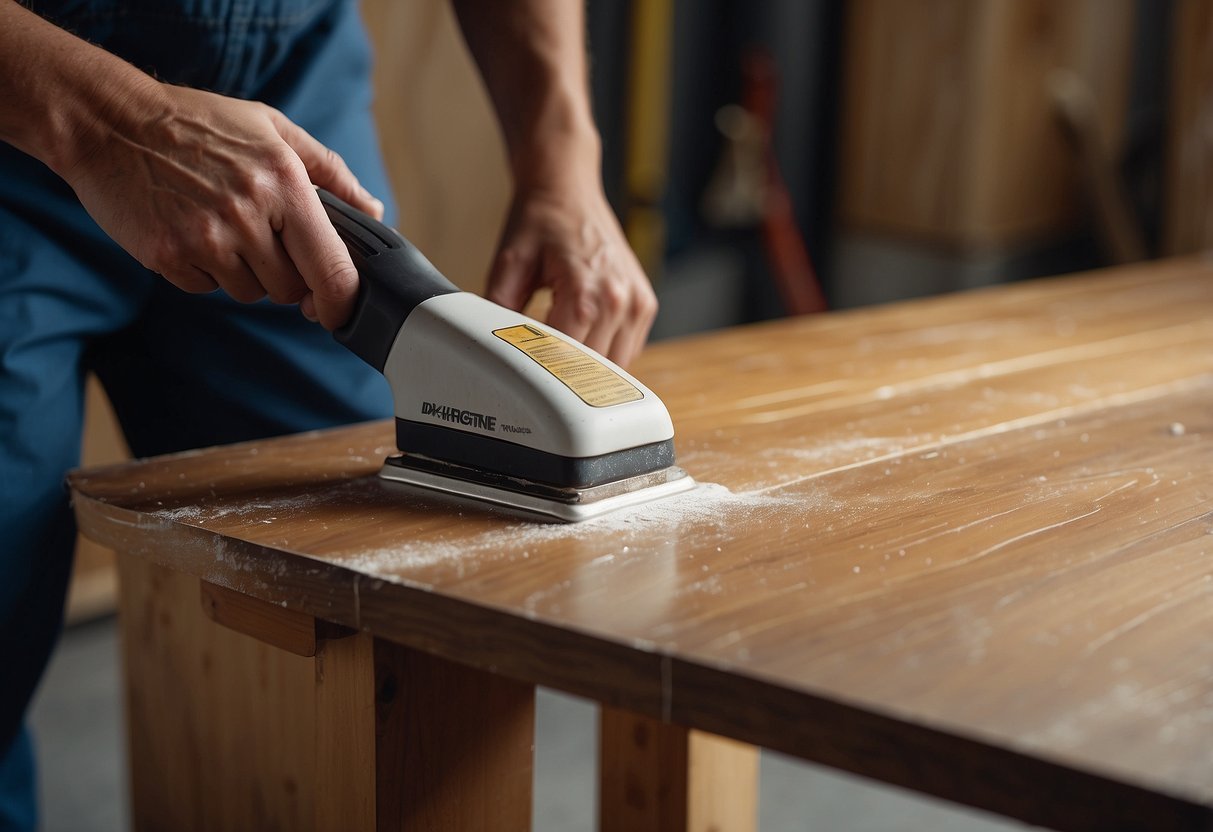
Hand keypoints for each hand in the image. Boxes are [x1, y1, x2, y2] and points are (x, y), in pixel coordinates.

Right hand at [59, 83, 383, 329]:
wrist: (110, 121)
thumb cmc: (199, 123)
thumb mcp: (273, 128)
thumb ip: (330, 171)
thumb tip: (372, 211)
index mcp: (284, 182)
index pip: (330, 267)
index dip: (341, 301)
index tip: (338, 312)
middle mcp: (249, 214)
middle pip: (290, 289)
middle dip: (283, 274)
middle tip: (257, 235)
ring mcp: (206, 237)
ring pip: (249, 292)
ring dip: (241, 271)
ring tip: (217, 223)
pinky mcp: (168, 255)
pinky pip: (206, 288)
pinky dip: (202, 270)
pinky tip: (188, 230)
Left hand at [485, 185, 656, 367]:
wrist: (567, 189)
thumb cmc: (539, 222)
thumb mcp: (507, 266)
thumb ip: (500, 313)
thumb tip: (498, 350)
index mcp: (585, 293)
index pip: (565, 362)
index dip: (541, 371)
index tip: (524, 370)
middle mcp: (619, 301)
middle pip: (590, 369)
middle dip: (563, 370)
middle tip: (538, 355)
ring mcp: (638, 304)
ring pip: (614, 366)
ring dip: (588, 364)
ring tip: (562, 341)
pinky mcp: (646, 304)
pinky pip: (628, 350)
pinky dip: (606, 352)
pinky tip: (583, 333)